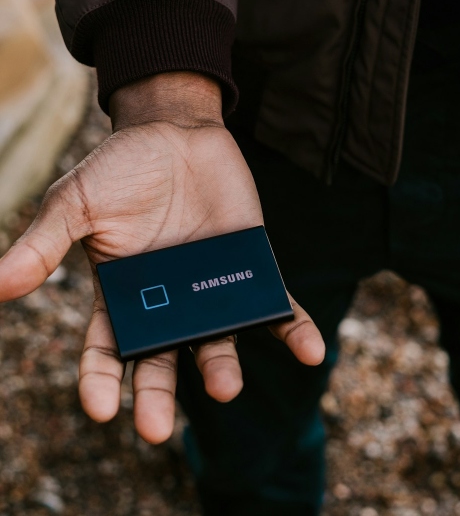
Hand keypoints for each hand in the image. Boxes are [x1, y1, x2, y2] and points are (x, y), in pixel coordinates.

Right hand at [0, 73, 324, 442]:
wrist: (176, 132)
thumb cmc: (122, 168)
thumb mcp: (75, 202)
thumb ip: (44, 245)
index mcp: (121, 295)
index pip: (106, 350)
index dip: (101, 380)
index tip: (101, 407)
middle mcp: (167, 302)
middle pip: (160, 360)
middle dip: (156, 396)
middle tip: (154, 430)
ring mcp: (210, 290)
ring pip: (216, 340)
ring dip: (221, 367)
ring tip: (223, 388)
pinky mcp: (250, 270)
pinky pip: (275, 307)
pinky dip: (295, 329)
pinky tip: (312, 350)